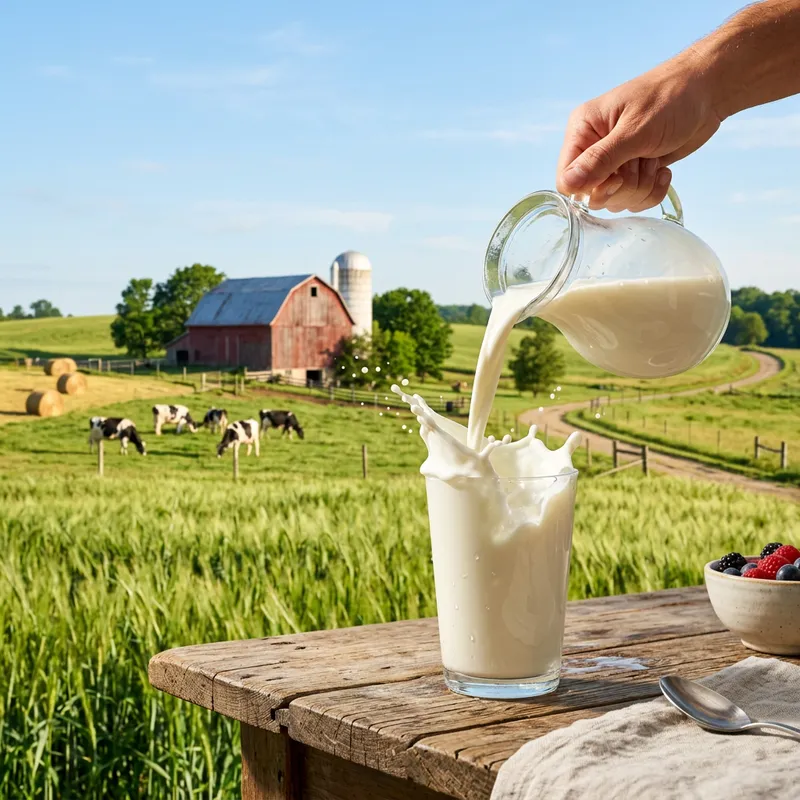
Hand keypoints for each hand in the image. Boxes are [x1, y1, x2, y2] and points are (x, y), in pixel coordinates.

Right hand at [556, 55, 722, 211]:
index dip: (591, 187)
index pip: (566, 179)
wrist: (708, 91)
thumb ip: (600, 160)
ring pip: (614, 201)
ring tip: (655, 160)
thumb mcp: (635, 131)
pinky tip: (663, 170)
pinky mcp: (634, 173)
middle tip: (642, 162)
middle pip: (592, 196)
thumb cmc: (670, 98)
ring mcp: (614, 163)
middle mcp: (594, 149)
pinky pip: (634, 201)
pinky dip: (652, 191)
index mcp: (583, 131)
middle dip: (623, 187)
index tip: (617, 177)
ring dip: (640, 188)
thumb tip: (567, 185)